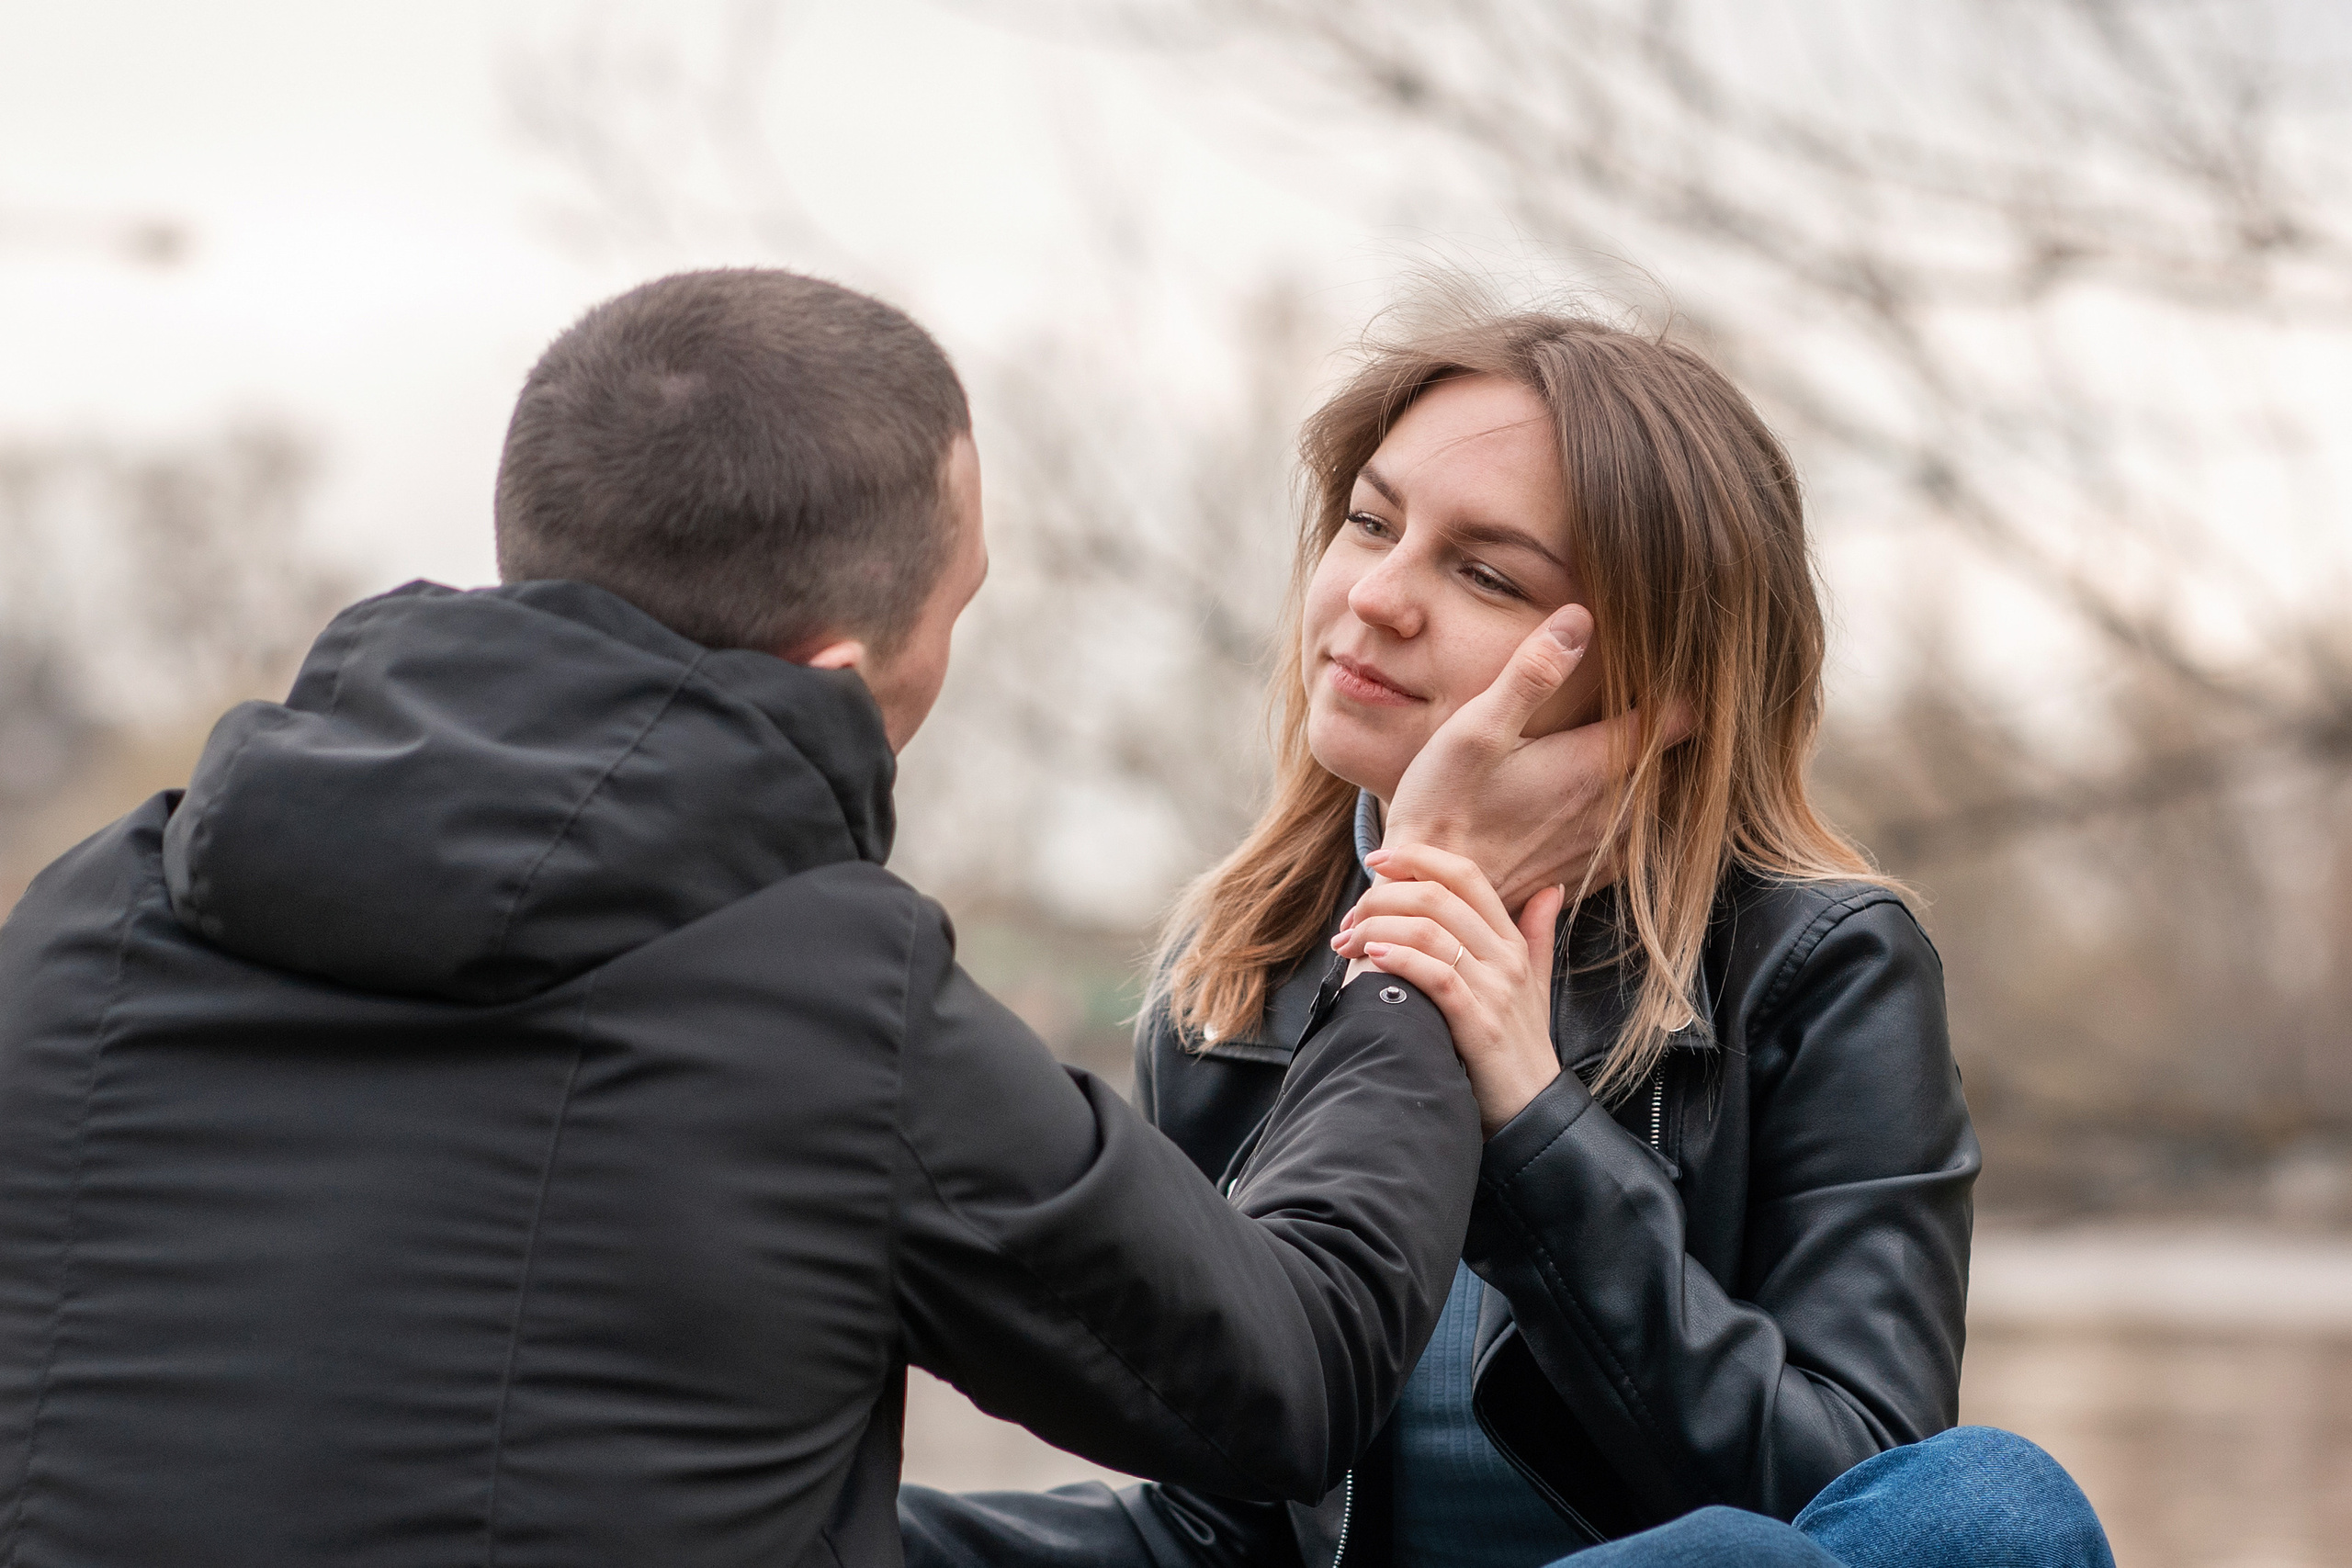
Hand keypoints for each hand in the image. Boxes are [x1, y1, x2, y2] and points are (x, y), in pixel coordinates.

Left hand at [1331, 843, 1566, 1137]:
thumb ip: (1536, 933)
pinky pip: (1436, 975)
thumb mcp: (1535, 982)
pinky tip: (1372, 956)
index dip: (1420, 858)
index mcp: (1512, 941)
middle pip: (1440, 897)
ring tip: (1347, 941)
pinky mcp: (1479, 1024)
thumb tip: (1549, 888)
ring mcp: (1495, 990)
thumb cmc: (1520, 1044)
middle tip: (1350, 916)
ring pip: (1431, 931)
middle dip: (1384, 896)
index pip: (1467, 876)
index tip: (1377, 860)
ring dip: (1378, 927)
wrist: (1531, 1109)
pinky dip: (1400, 958)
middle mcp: (1506, 958)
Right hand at [1382, 605, 1691, 912]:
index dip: (1682, 686)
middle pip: (1675, 759)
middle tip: (1653, 693)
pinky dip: (1634, 808)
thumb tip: (1580, 619)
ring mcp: (1607, 845)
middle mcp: (1616, 808)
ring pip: (1660, 797)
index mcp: (1596, 764)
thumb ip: (1531, 675)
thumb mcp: (1475, 730)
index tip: (1673, 663)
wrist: (1430, 895)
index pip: (1678, 717)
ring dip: (1653, 770)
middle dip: (1671, 728)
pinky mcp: (1592, 870)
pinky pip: (1637, 834)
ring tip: (1632, 738)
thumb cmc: (1445, 806)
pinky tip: (1602, 791)